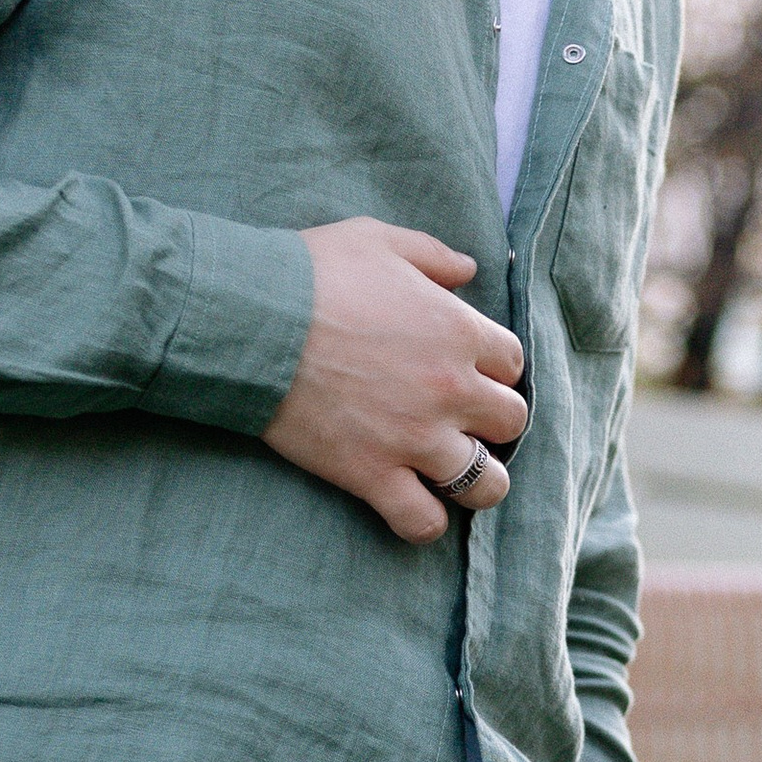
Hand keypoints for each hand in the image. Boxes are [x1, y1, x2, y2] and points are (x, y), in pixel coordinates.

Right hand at [265, 218, 529, 544]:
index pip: (512, 362)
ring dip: (477, 480)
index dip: (494, 368)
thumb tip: (470, 269)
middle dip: (492, 421)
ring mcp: (416, 437)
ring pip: (485, 482)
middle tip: (461, 419)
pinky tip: (412, 505)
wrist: (249, 319)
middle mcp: (450, 389)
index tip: (470, 371)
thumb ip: (432, 256)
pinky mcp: (373, 474)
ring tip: (453, 473)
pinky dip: (424, 521)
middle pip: (511, 421)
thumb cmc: (310, 273)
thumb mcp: (378, 240)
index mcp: (458, 331)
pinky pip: (423, 521)